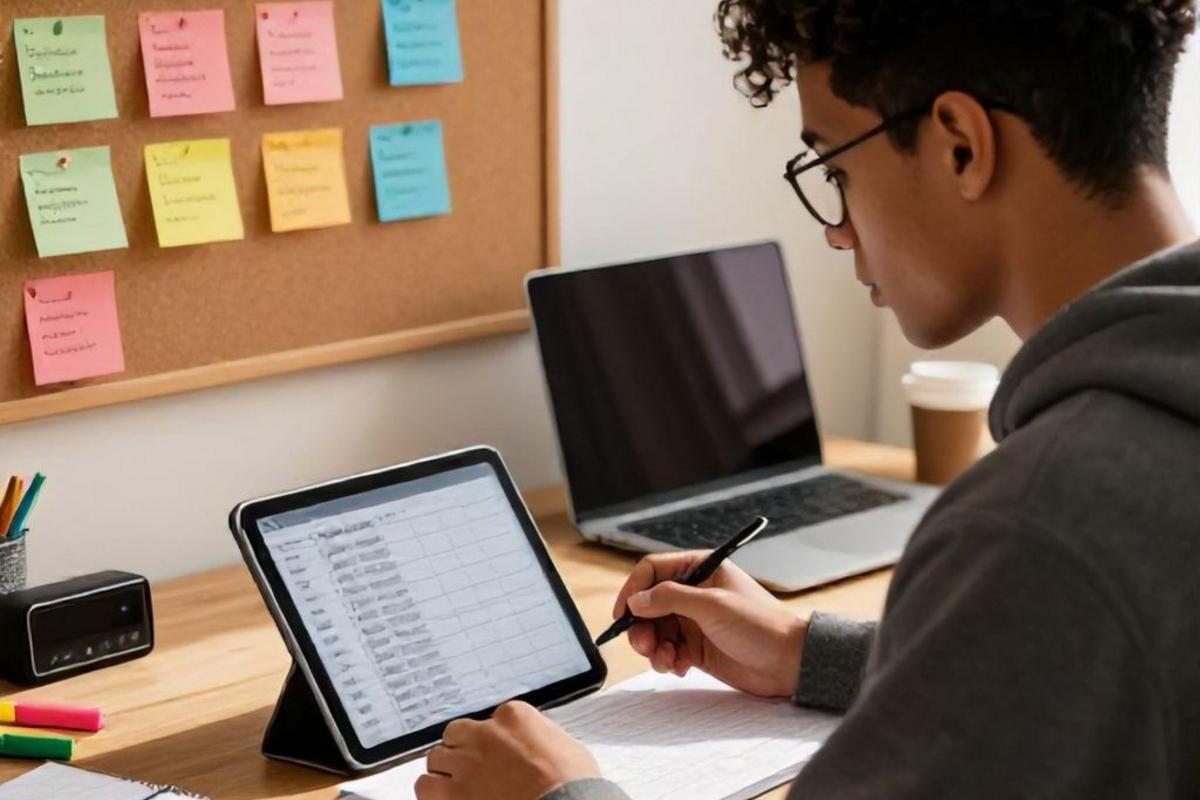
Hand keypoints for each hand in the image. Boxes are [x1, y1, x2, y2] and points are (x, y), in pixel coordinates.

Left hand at [415, 701, 599, 799]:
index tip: (498, 756)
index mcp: (514, 716)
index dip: (492, 742)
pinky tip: (446, 799)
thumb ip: (538, 738)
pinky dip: (433, 792)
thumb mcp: (563, 745)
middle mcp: (485, 734)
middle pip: (457, 734)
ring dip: (445, 770)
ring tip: (457, 786)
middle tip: (473, 768)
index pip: (490, 720)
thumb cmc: (573, 783)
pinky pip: (426, 786)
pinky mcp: (454, 792)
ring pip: (436, 757)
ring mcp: (467, 762)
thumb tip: (532, 748)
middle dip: (462, 750)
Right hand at [612, 551, 806, 697]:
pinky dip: (666, 660)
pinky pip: (667, 650)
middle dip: (641, 625)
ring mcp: (694, 621)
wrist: (789, 663)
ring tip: (666, 660)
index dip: (634, 589)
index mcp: (700, 569)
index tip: (624, 612)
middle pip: (648, 603)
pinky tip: (680, 666)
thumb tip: (637, 599)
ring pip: (655, 629)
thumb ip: (670, 598)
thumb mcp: (712, 605)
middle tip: (644, 644)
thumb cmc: (761, 625)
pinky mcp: (697, 647)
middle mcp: (694, 592)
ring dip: (653, 647)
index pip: (653, 570)